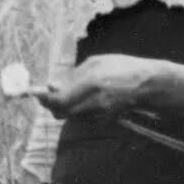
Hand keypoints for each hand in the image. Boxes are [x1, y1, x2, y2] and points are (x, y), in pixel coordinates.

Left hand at [37, 54, 157, 119]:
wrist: (149, 85)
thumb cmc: (123, 67)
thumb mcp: (96, 62)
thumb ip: (73, 75)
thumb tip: (52, 86)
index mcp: (92, 83)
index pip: (59, 99)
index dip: (44, 98)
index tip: (34, 92)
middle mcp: (95, 102)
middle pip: (61, 112)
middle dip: (51, 104)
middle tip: (47, 93)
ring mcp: (100, 114)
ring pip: (70, 115)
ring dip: (64, 106)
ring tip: (70, 91)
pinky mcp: (103, 120)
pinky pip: (81, 116)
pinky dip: (76, 109)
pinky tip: (84, 98)